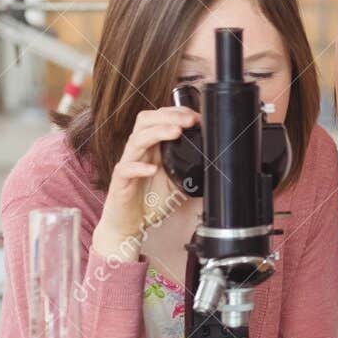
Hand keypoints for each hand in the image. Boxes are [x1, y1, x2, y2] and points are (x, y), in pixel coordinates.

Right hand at [90, 106, 197, 262]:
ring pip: (136, 140)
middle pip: (146, 121)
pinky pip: (126, 170)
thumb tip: (217, 159)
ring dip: (157, 133)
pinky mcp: (120, 182)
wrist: (130, 224)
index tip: (198, 117)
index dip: (178, 113)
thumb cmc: (151, 200)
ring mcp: (128, 164)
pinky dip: (138, 167)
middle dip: (169, 116)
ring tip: (176, 133)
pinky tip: (152, 168)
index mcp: (152, 146)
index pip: (160, 118)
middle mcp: (139, 151)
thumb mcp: (179, 180)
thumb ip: (191, 167)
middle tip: (189, 120)